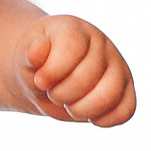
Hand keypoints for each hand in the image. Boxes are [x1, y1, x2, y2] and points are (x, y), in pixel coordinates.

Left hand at [15, 15, 135, 126]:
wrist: (48, 77)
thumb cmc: (38, 63)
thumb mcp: (25, 55)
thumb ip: (30, 52)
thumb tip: (36, 51)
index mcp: (76, 30)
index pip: (72, 46)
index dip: (53, 70)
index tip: (41, 80)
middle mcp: (102, 46)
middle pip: (87, 77)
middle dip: (61, 94)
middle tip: (53, 93)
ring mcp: (117, 67)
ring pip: (110, 95)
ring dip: (82, 110)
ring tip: (70, 106)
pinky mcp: (125, 91)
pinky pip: (125, 110)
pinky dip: (104, 120)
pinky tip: (88, 115)